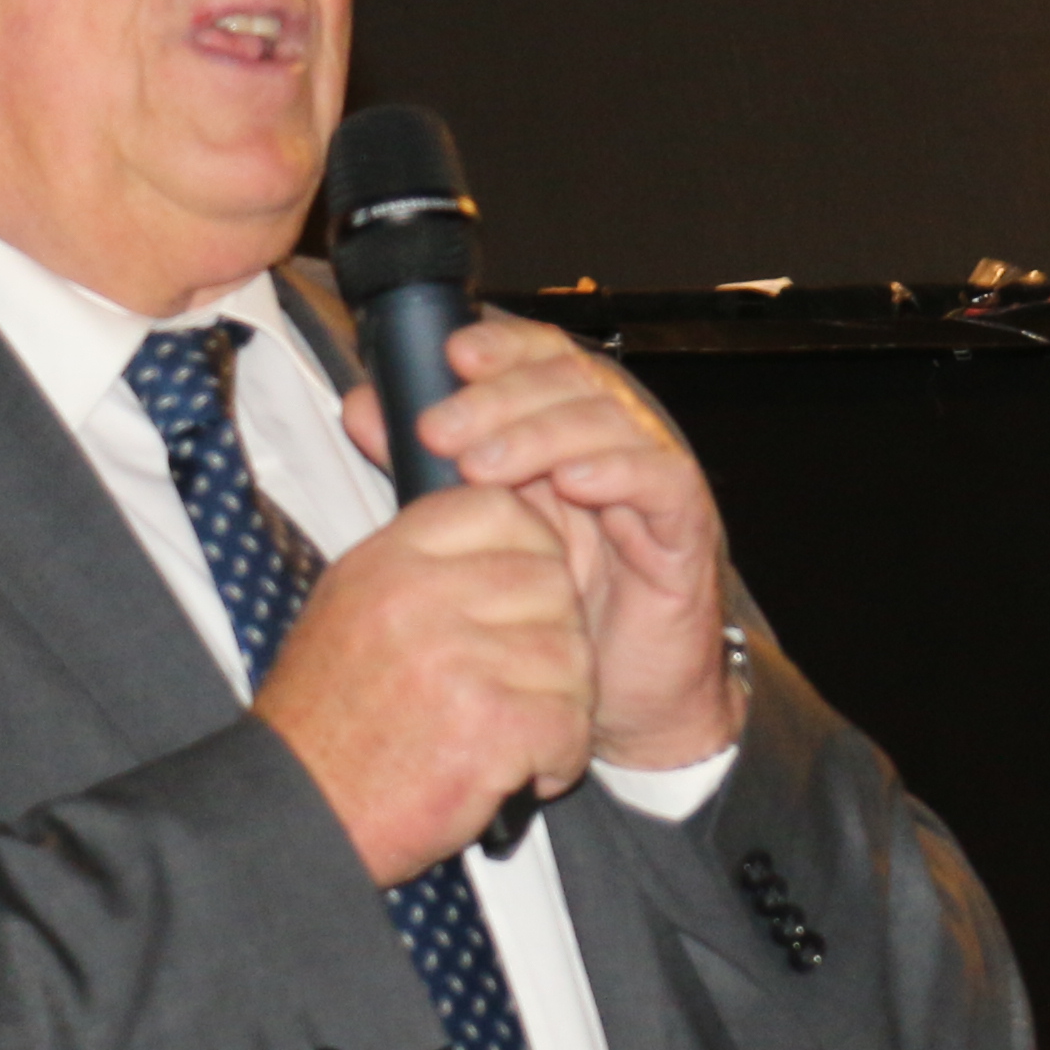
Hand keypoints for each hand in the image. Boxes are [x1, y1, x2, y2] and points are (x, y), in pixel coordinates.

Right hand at [258, 482, 597, 882]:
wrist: (301, 816)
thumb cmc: (331, 723)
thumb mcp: (352, 610)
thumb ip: (423, 565)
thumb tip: (513, 526)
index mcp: (388, 562)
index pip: (501, 508)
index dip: (536, 549)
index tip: (529, 594)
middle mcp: (418, 599)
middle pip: (553, 583)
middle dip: (556, 638)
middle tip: (524, 684)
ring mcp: (455, 660)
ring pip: (573, 656)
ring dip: (560, 704)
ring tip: (514, 733)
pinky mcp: (488, 726)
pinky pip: (571, 723)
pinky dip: (558, 758)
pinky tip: (520, 772)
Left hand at [345, 312, 739, 772]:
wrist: (619, 703)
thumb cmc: (552, 617)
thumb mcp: (475, 533)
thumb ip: (423, 467)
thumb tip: (364, 407)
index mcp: (561, 433)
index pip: (540, 359)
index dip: (502, 346)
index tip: (450, 357)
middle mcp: (611, 444)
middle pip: (571, 381)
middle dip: (501, 396)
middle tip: (440, 430)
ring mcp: (652, 482)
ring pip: (613, 420)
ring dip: (543, 433)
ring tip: (485, 464)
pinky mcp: (686, 528)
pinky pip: (663, 479)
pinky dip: (619, 471)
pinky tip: (573, 483)